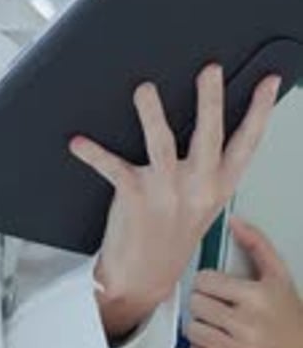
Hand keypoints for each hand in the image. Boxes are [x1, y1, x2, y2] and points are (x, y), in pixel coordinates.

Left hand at [69, 65, 279, 334]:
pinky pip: (113, 168)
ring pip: (161, 145)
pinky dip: (93, 153)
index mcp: (218, 186)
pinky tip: (79, 142)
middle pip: (209, 136)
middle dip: (211, 100)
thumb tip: (208, 120)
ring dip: (151, 115)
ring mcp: (166, 193)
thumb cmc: (171, 235)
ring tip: (145, 90)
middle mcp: (197, 187)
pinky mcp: (135, 198)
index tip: (268, 83)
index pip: (246, 143)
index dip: (259, 111)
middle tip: (211, 70)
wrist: (143, 278)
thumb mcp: (202, 202)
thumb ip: (208, 166)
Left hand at [187, 216, 302, 347]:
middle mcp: (246, 325)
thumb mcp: (278, 274)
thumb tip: (234, 221)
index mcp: (255, 297)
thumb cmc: (289, 314)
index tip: (216, 287)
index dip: (207, 282)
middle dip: (203, 302)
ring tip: (217, 323)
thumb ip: (256, 243)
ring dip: (202, 325)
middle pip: (196, 304)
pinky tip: (218, 343)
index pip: (203, 281)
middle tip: (217, 305)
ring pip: (194, 330)